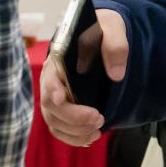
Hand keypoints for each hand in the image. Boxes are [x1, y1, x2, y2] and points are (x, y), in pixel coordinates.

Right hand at [40, 9, 125, 147]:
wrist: (101, 38)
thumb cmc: (101, 31)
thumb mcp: (112, 29)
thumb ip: (115, 45)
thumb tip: (116, 74)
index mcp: (58, 61)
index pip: (49, 78)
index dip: (53, 90)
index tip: (63, 98)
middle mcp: (52, 81)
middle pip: (51, 106)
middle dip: (73, 117)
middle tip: (98, 118)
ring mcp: (55, 98)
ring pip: (55, 122)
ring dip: (75, 131)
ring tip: (98, 129)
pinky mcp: (62, 110)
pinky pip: (60, 130)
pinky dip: (74, 138)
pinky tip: (90, 137)